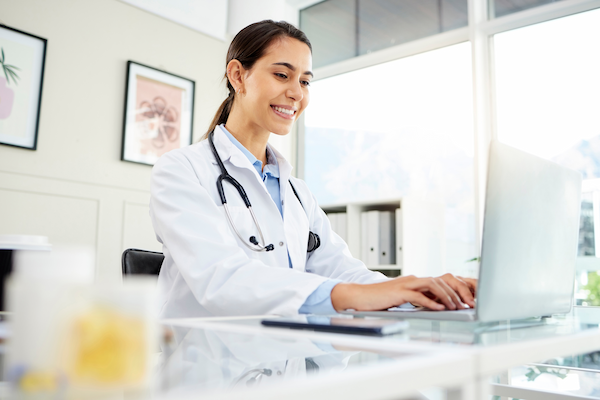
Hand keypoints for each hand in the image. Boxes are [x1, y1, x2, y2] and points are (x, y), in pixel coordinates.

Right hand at [331, 273, 477, 311]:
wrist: (359, 297)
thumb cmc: (379, 300)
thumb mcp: (402, 299)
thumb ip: (417, 300)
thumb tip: (434, 306)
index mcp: (414, 281)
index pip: (439, 281)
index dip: (454, 290)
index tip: (464, 300)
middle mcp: (412, 280)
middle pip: (439, 281)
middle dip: (455, 292)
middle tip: (465, 304)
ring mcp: (405, 285)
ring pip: (432, 285)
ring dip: (446, 296)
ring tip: (455, 307)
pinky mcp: (398, 292)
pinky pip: (418, 296)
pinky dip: (430, 302)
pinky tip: (439, 309)